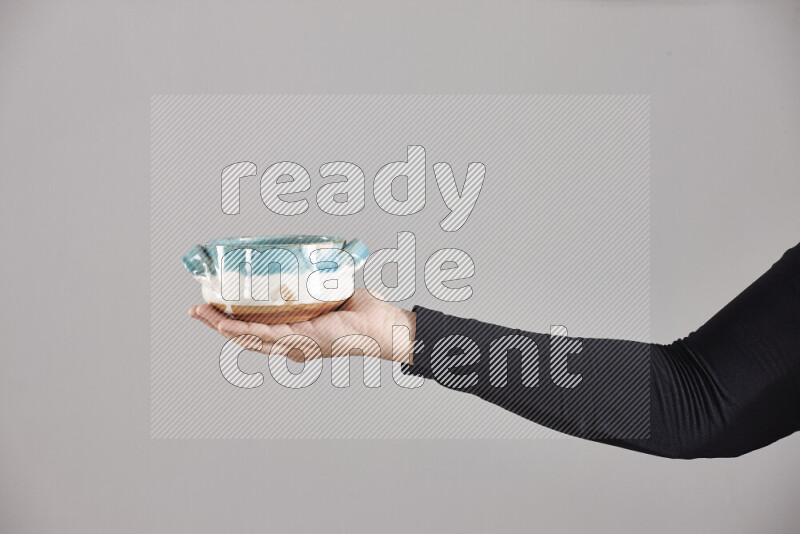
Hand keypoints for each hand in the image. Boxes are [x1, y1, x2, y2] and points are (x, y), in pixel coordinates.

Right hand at [188, 289, 415, 362]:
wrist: (383, 324)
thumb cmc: (363, 311)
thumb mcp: (329, 292)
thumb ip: (314, 280)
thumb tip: (306, 255)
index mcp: (295, 334)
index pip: (256, 330)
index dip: (231, 322)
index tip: (212, 308)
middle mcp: (291, 344)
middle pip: (244, 337)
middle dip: (216, 324)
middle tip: (194, 309)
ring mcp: (295, 345)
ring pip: (249, 338)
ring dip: (221, 327)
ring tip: (200, 313)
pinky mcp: (302, 341)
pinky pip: (267, 336)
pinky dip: (244, 331)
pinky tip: (226, 326)